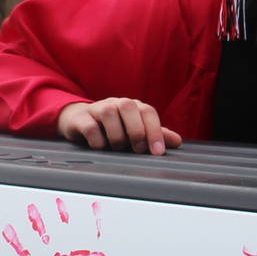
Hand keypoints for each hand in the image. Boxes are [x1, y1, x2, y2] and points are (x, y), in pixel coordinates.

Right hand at [56, 98, 182, 154]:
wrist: (79, 121)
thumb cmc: (112, 127)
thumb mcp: (135, 131)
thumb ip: (155, 135)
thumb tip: (177, 141)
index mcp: (132, 106)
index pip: (148, 112)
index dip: (155, 131)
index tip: (158, 152)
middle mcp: (116, 103)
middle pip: (129, 107)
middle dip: (136, 131)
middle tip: (138, 150)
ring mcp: (97, 108)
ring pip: (109, 113)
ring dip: (116, 135)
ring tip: (117, 148)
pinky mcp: (80, 118)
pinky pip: (90, 127)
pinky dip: (98, 141)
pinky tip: (101, 148)